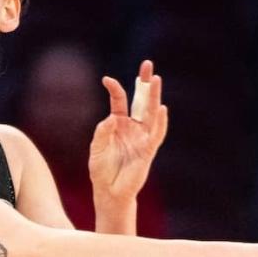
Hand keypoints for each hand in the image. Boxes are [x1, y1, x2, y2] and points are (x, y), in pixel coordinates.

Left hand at [87, 60, 168, 204]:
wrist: (109, 192)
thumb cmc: (102, 171)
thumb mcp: (96, 149)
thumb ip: (102, 132)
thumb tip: (112, 118)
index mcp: (118, 124)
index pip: (119, 101)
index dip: (114, 89)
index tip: (107, 80)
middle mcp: (133, 127)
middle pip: (140, 100)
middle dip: (144, 83)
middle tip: (148, 64)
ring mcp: (142, 137)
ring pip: (150, 113)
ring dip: (154, 97)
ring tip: (156, 79)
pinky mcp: (148, 150)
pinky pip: (156, 133)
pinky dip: (159, 121)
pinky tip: (161, 108)